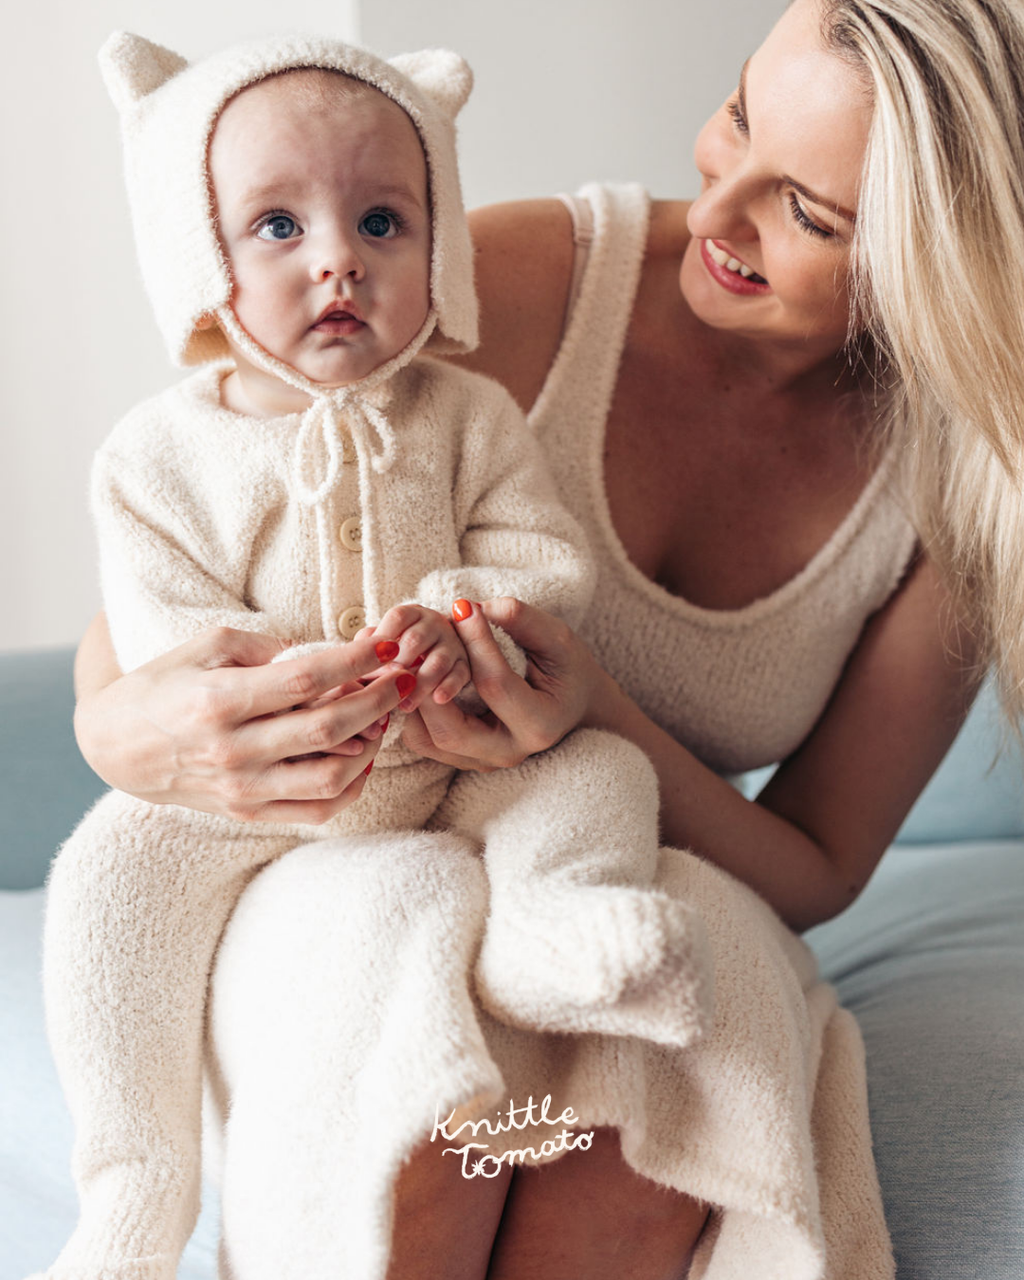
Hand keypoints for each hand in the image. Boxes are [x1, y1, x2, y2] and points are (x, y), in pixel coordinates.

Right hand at [74, 627, 412, 823]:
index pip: (306, 680)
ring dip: (372, 744)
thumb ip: (270, 648)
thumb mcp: (208, 647)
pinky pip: (318, 810)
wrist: (116, 746)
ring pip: (332, 776)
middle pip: (329, 729)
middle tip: (403, 679)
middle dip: (379, 701)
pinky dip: (352, 786)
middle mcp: (233, 751)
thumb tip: (331, 651)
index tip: (385, 646)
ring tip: (384, 717)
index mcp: (219, 702)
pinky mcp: (249, 813)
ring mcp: (243, 789)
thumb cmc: (164, 684)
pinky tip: (363, 757)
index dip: (356, 663)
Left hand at [367, 603, 470, 711]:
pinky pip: (459, 675)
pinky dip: (448, 687)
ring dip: (421, 682)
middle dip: (400, 662)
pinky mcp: (464, 665)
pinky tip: (437, 699)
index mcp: (412, 614)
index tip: (372, 660)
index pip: (398, 617)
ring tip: (405, 705)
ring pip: (438, 660)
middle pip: (416, 639)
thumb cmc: (398, 652)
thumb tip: (361, 649)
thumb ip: (370, 644)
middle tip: (385, 683)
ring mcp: (452, 644)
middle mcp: (435, 624)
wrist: (431, 658)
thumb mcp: (384, 643)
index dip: (384, 636)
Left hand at [400, 598, 608, 770]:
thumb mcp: (557, 638)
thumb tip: (471, 608)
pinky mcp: (463, 759)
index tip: (461, 606)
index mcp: (539, 725)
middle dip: (428, 685)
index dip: (475, 643)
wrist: (573, 703)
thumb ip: (521, 620)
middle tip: (420, 642)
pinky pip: (423, 741)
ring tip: (409, 660)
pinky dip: (411, 711)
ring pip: (427, 741)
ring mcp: (483, 762)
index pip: (495, 684)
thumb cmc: (567, 667)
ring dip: (411, 701)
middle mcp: (508, 752)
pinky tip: (413, 678)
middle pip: (451, 731)